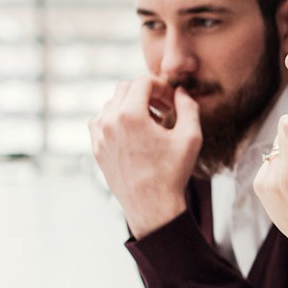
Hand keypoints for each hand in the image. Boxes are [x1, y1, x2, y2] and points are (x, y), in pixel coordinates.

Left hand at [89, 74, 201, 234]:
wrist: (151, 207)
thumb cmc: (172, 173)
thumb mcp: (190, 137)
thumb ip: (188, 106)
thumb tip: (181, 91)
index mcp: (131, 115)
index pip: (142, 80)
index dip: (160, 86)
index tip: (171, 100)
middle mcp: (110, 122)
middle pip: (125, 88)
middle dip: (146, 93)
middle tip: (163, 109)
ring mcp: (100, 136)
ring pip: (111, 104)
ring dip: (130, 106)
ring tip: (150, 123)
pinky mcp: (97, 149)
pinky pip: (101, 122)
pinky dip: (116, 120)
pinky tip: (133, 133)